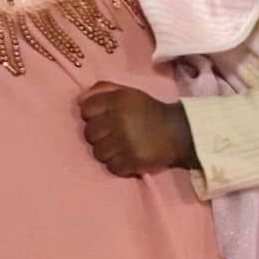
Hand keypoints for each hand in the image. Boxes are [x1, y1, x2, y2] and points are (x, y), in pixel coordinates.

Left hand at [78, 82, 195, 177]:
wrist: (178, 132)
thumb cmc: (148, 111)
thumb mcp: (128, 93)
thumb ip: (103, 90)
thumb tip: (79, 100)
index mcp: (118, 101)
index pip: (85, 110)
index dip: (91, 115)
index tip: (102, 118)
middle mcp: (120, 120)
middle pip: (89, 134)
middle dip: (98, 135)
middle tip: (111, 135)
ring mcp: (126, 143)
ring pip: (98, 153)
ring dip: (107, 152)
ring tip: (119, 147)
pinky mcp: (133, 162)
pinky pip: (111, 167)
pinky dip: (118, 165)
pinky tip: (127, 157)